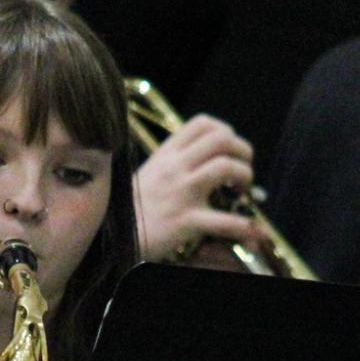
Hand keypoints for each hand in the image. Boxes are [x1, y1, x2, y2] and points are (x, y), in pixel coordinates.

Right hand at [134, 116, 260, 263]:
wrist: (109, 236)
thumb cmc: (131, 209)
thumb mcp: (149, 175)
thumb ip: (173, 164)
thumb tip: (202, 162)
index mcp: (166, 154)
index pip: (203, 124)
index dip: (226, 131)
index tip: (230, 148)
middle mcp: (175, 167)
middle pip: (221, 140)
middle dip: (243, 151)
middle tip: (244, 169)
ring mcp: (181, 192)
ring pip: (226, 167)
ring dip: (245, 176)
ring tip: (243, 192)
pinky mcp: (185, 220)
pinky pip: (224, 220)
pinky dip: (243, 225)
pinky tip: (250, 228)